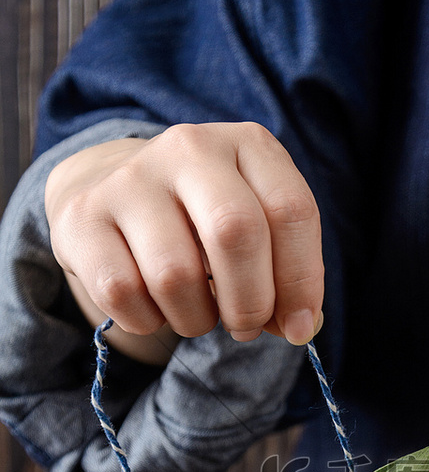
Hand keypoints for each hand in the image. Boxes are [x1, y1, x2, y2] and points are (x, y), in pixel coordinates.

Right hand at [44, 122, 323, 356]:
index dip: (302, 281)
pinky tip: (155, 309)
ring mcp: (131, 178)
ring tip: (197, 314)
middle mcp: (189, 148)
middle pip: (236, 233)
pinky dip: (148, 320)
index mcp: (248, 145)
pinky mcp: (84, 216)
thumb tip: (300, 326)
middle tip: (245, 326)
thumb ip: (286, 277)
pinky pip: (123, 293)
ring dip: (196, 319)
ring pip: (176, 275)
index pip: (291, 210)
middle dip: (250, 302)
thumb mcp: (257, 231)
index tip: (299, 326)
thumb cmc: (203, 222)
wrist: (112, 191)